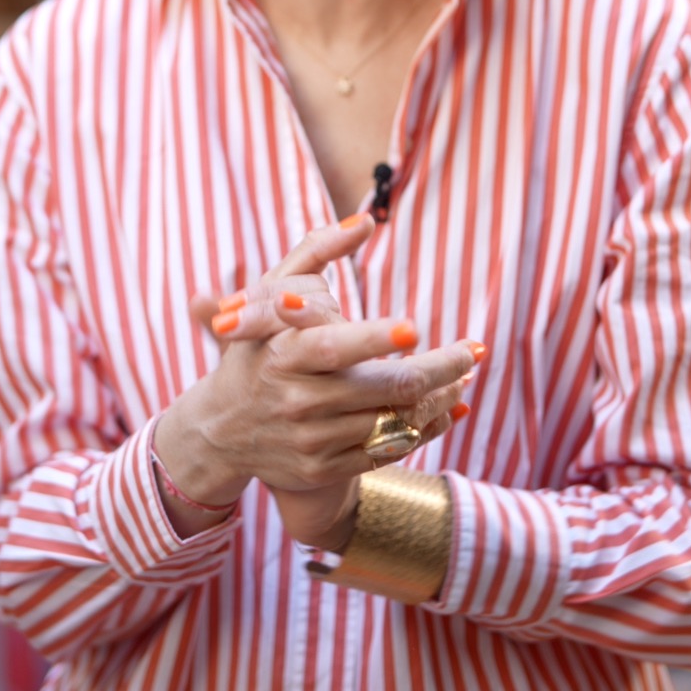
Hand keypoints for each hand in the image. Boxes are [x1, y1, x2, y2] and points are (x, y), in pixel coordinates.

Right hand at [156, 218, 476, 545]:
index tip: (415, 327)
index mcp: (283, 354)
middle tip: (473, 350)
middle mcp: (297, 401)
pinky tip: (447, 409)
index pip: (334, 347)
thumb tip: (364, 220)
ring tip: (464, 376)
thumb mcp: (266, 297)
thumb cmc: (254, 350)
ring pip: (394, 421)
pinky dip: (424, 430)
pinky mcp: (323, 470)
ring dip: (439, 397)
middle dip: (440, 369)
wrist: (217, 431)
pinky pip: (387, 453)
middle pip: (385, 387)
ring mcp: (311, 441)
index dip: (375, 338)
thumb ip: (314, 253)